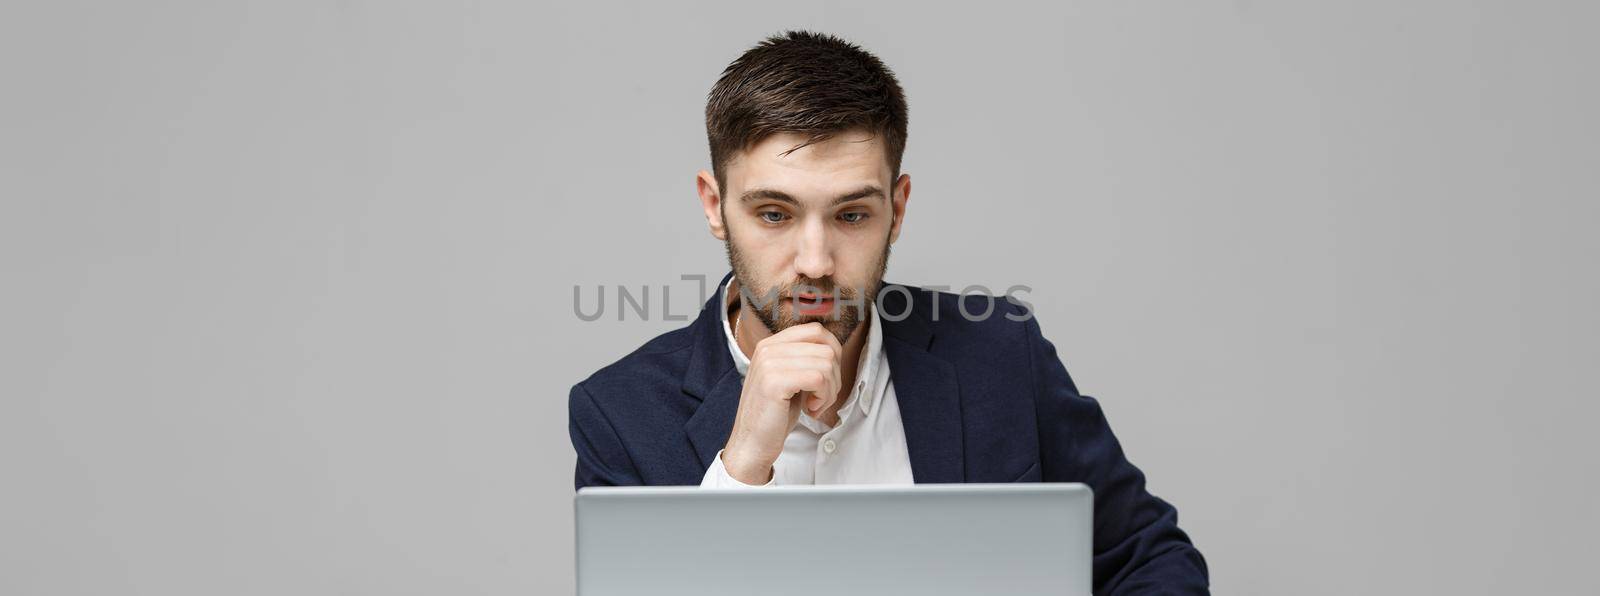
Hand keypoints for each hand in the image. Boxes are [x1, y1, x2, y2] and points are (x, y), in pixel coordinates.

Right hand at [721, 322, 842, 483]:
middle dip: (834, 377)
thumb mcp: (790, 378)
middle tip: (821, 398)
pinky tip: (810, 409)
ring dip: (829, 390)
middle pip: (826, 348)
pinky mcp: (773, 382)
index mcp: (771, 344)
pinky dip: (822, 397)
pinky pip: (818, 378)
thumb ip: (805, 359)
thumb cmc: (775, 414)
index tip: (826, 378)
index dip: (832, 353)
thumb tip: (834, 349)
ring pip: (826, 364)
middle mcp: (767, 349)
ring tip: (815, 405)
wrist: (752, 444)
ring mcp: (769, 363)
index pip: (816, 330)